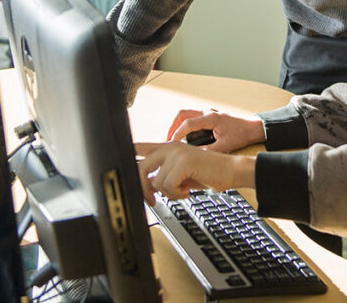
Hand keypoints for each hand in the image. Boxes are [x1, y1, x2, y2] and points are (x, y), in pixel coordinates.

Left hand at [136, 141, 255, 203]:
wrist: (231, 171)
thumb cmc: (208, 173)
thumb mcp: (181, 174)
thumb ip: (162, 176)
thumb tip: (145, 186)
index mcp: (168, 147)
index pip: (139, 147)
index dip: (126, 155)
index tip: (116, 164)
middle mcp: (170, 146)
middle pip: (140, 168)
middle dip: (143, 189)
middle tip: (152, 201)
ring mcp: (176, 152)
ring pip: (155, 182)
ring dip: (168, 194)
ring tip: (182, 191)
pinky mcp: (183, 162)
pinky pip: (167, 186)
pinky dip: (177, 194)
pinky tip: (188, 190)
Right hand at [166, 109, 265, 152]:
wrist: (251, 128)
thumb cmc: (241, 135)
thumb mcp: (225, 146)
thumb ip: (209, 151)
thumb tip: (193, 157)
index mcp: (212, 118)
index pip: (188, 123)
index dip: (177, 134)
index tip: (171, 144)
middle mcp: (208, 112)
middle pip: (183, 114)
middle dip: (173, 126)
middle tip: (168, 140)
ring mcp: (207, 112)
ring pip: (186, 113)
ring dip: (177, 124)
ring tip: (173, 139)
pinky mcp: (208, 115)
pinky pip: (191, 116)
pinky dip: (184, 125)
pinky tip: (183, 136)